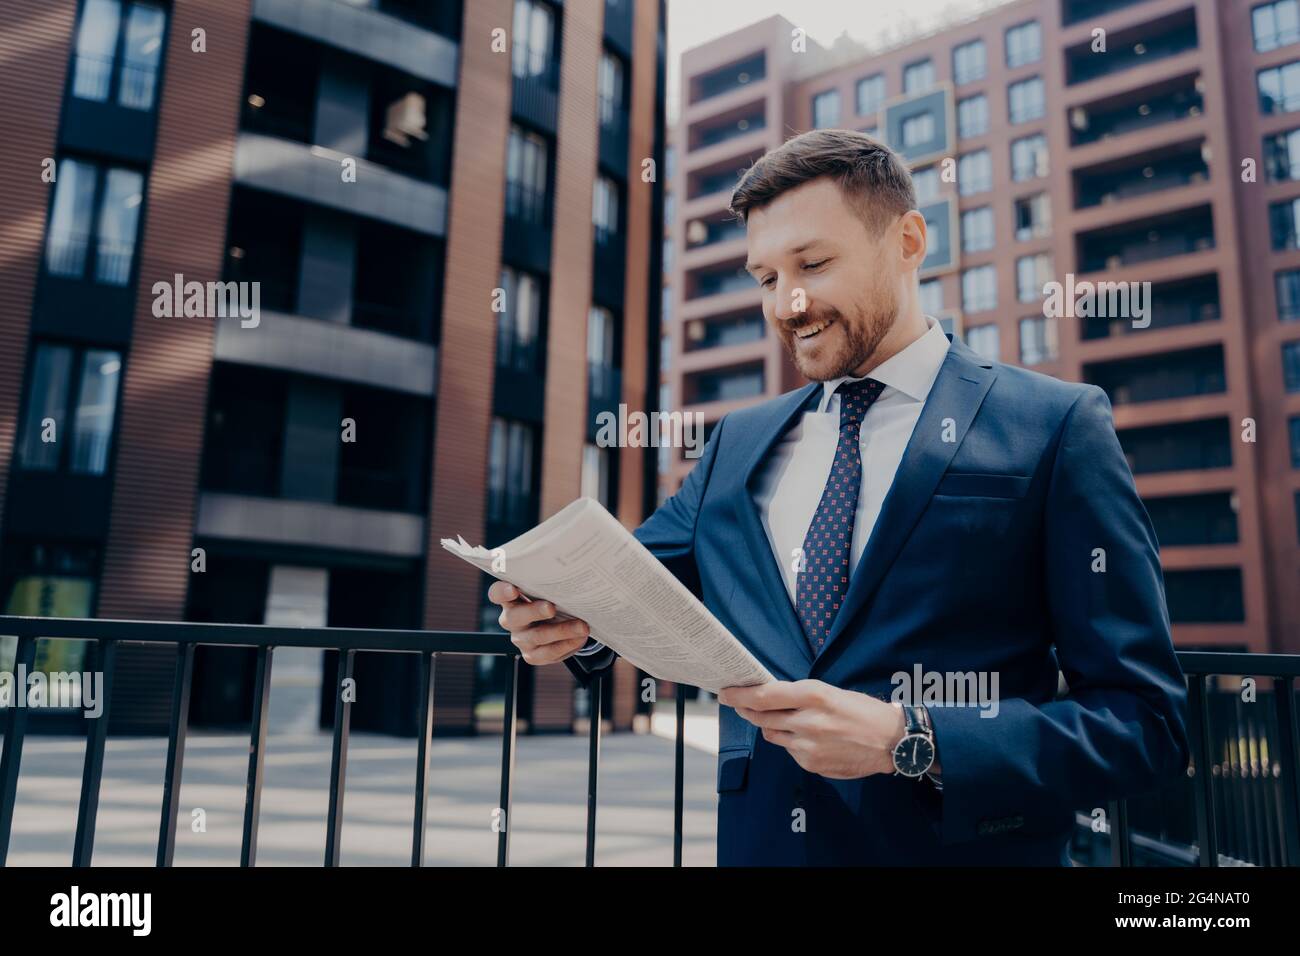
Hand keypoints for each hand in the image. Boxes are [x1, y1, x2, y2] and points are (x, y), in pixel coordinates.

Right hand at [486, 581, 591, 665]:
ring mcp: (521, 639)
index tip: (512, 589)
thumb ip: (551, 582)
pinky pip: (548, 653)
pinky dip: (566, 645)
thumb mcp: (549, 589)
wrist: (562, 623)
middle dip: (535, 611)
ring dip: (561, 631)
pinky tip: (579, 637)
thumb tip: (571, 573)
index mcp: (511, 598)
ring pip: (537, 636)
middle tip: (551, 607)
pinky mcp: (532, 655)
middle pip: (515, 617)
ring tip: (581, 626)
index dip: (501, 592)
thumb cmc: (553, 599)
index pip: (496, 593)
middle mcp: (511, 619)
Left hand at [717, 680, 906, 779]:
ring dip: (770, 726)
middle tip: (739, 704)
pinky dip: (791, 742)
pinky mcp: (811, 764)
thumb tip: (769, 697)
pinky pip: (789, 750)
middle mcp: (807, 721)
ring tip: (783, 719)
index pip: (764, 696)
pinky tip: (807, 738)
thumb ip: (799, 696)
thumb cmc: (862, 712)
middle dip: (746, 710)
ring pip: (772, 734)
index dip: (739, 695)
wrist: (891, 741)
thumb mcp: (831, 692)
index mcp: (813, 695)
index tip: (725, 693)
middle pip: (761, 716)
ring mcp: (808, 746)